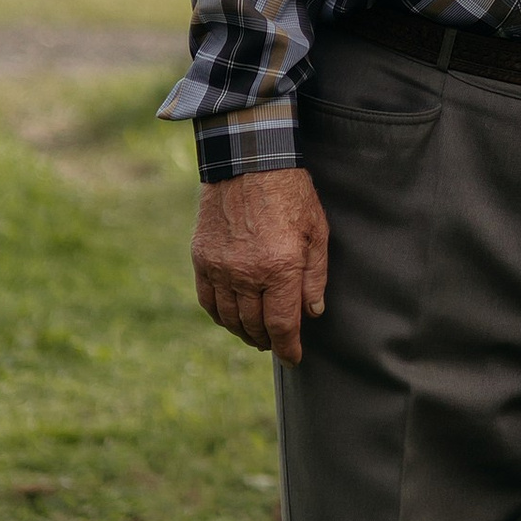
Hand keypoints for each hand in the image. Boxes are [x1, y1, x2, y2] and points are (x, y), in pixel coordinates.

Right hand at [191, 166, 329, 367]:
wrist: (249, 161)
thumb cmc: (291, 194)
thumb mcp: (317, 232)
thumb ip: (315, 276)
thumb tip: (313, 312)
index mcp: (280, 268)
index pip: (283, 326)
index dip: (289, 348)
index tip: (293, 359)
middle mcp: (247, 274)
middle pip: (255, 326)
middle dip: (268, 341)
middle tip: (277, 343)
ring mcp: (220, 267)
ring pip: (230, 318)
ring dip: (244, 332)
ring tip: (256, 334)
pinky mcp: (202, 258)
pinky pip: (208, 300)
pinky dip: (220, 315)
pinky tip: (231, 317)